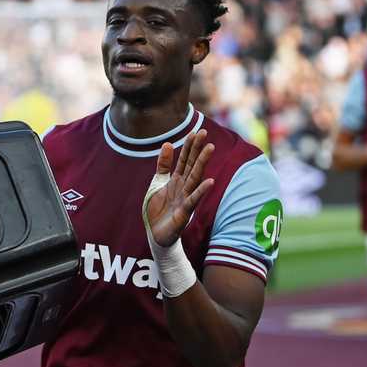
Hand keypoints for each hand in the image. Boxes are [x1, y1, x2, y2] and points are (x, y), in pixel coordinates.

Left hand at [144, 129, 215, 246]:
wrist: (155, 234)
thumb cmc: (158, 210)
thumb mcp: (157, 183)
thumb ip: (163, 165)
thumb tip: (168, 143)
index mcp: (176, 180)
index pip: (184, 159)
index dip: (189, 146)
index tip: (196, 131)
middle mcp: (183, 187)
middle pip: (191, 165)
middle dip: (198, 149)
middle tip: (205, 132)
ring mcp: (185, 199)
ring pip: (195, 178)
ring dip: (202, 163)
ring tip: (210, 148)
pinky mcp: (184, 212)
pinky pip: (194, 199)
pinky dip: (201, 190)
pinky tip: (210, 181)